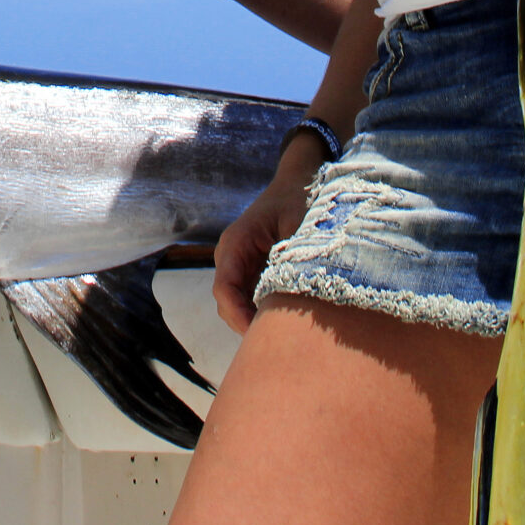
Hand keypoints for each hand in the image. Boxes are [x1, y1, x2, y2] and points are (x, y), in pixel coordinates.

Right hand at [211, 138, 326, 334]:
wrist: (298, 180)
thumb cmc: (298, 199)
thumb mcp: (300, 228)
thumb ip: (293, 261)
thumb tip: (296, 297)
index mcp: (235, 243)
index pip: (224, 289)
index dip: (238, 315)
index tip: (260, 335)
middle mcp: (230, 256)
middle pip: (228, 302)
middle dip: (248, 324)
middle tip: (279, 345)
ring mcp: (238, 264)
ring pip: (237, 303)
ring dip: (256, 319)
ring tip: (284, 336)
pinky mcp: (250, 270)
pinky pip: (250, 297)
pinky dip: (263, 311)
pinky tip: (286, 320)